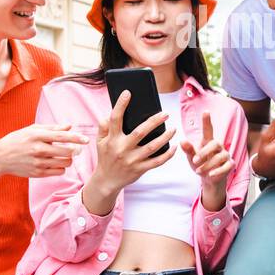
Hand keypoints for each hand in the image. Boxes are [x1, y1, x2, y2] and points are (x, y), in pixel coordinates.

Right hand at [0, 123, 88, 178]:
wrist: (0, 158)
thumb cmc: (17, 140)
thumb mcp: (32, 130)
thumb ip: (52, 128)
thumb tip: (69, 127)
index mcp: (38, 136)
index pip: (62, 136)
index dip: (76, 138)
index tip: (86, 140)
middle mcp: (39, 149)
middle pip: (67, 152)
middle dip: (74, 150)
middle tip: (74, 149)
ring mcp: (38, 162)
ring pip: (65, 163)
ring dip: (68, 159)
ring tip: (63, 156)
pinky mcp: (38, 173)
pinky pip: (58, 172)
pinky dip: (61, 167)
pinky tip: (56, 163)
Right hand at [86, 89, 175, 203]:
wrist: (107, 181)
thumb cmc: (105, 156)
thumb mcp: (100, 141)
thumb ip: (103, 126)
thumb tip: (110, 112)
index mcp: (112, 139)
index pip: (115, 119)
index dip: (120, 105)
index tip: (128, 93)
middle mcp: (122, 149)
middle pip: (140, 132)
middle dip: (154, 122)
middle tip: (165, 113)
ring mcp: (132, 160)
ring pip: (152, 147)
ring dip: (165, 137)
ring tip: (173, 129)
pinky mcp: (139, 169)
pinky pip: (157, 162)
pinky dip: (167, 155)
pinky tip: (174, 147)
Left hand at [182, 112, 233, 209]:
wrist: (209, 179)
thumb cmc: (200, 164)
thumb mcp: (191, 158)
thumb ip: (188, 150)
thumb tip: (182, 141)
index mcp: (208, 142)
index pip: (208, 129)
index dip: (207, 121)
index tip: (206, 112)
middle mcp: (218, 146)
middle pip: (215, 144)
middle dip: (204, 152)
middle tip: (194, 160)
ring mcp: (225, 155)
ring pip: (219, 157)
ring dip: (208, 165)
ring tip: (198, 171)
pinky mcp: (230, 164)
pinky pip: (226, 166)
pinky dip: (218, 171)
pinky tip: (211, 174)